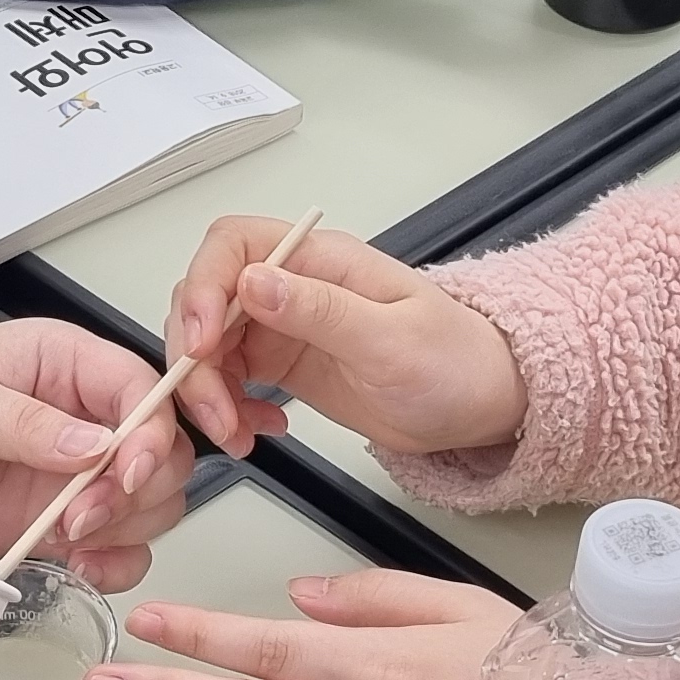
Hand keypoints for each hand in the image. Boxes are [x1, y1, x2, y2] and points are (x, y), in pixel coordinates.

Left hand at [0, 321, 189, 593]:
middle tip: (80, 518)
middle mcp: (78, 417)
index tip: (124, 472)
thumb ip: (24, 424)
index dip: (149, 432)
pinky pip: (115, 546)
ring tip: (72, 541)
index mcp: (60, 362)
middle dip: (136, 491)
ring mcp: (68, 475)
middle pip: (159, 452)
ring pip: (148, 503)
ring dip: (127, 530)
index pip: (141, 390)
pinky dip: (114, 562)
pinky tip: (81, 567)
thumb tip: (96, 445)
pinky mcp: (52, 524)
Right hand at [162, 215, 525, 462]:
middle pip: (208, 299)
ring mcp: (285, 325)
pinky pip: (229, 378)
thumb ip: (320, 310)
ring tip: (236, 432)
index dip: (203, 288)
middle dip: (196, 356)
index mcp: (319, 259)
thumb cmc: (456, 362)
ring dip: (207, 391)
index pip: (232, 247)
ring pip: (210, 344)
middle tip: (214, 407)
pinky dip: (228, 408)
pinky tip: (256, 429)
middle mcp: (295, 286)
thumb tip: (255, 281)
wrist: (483, 405)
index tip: (202, 342)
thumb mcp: (391, 339)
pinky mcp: (284, 363)